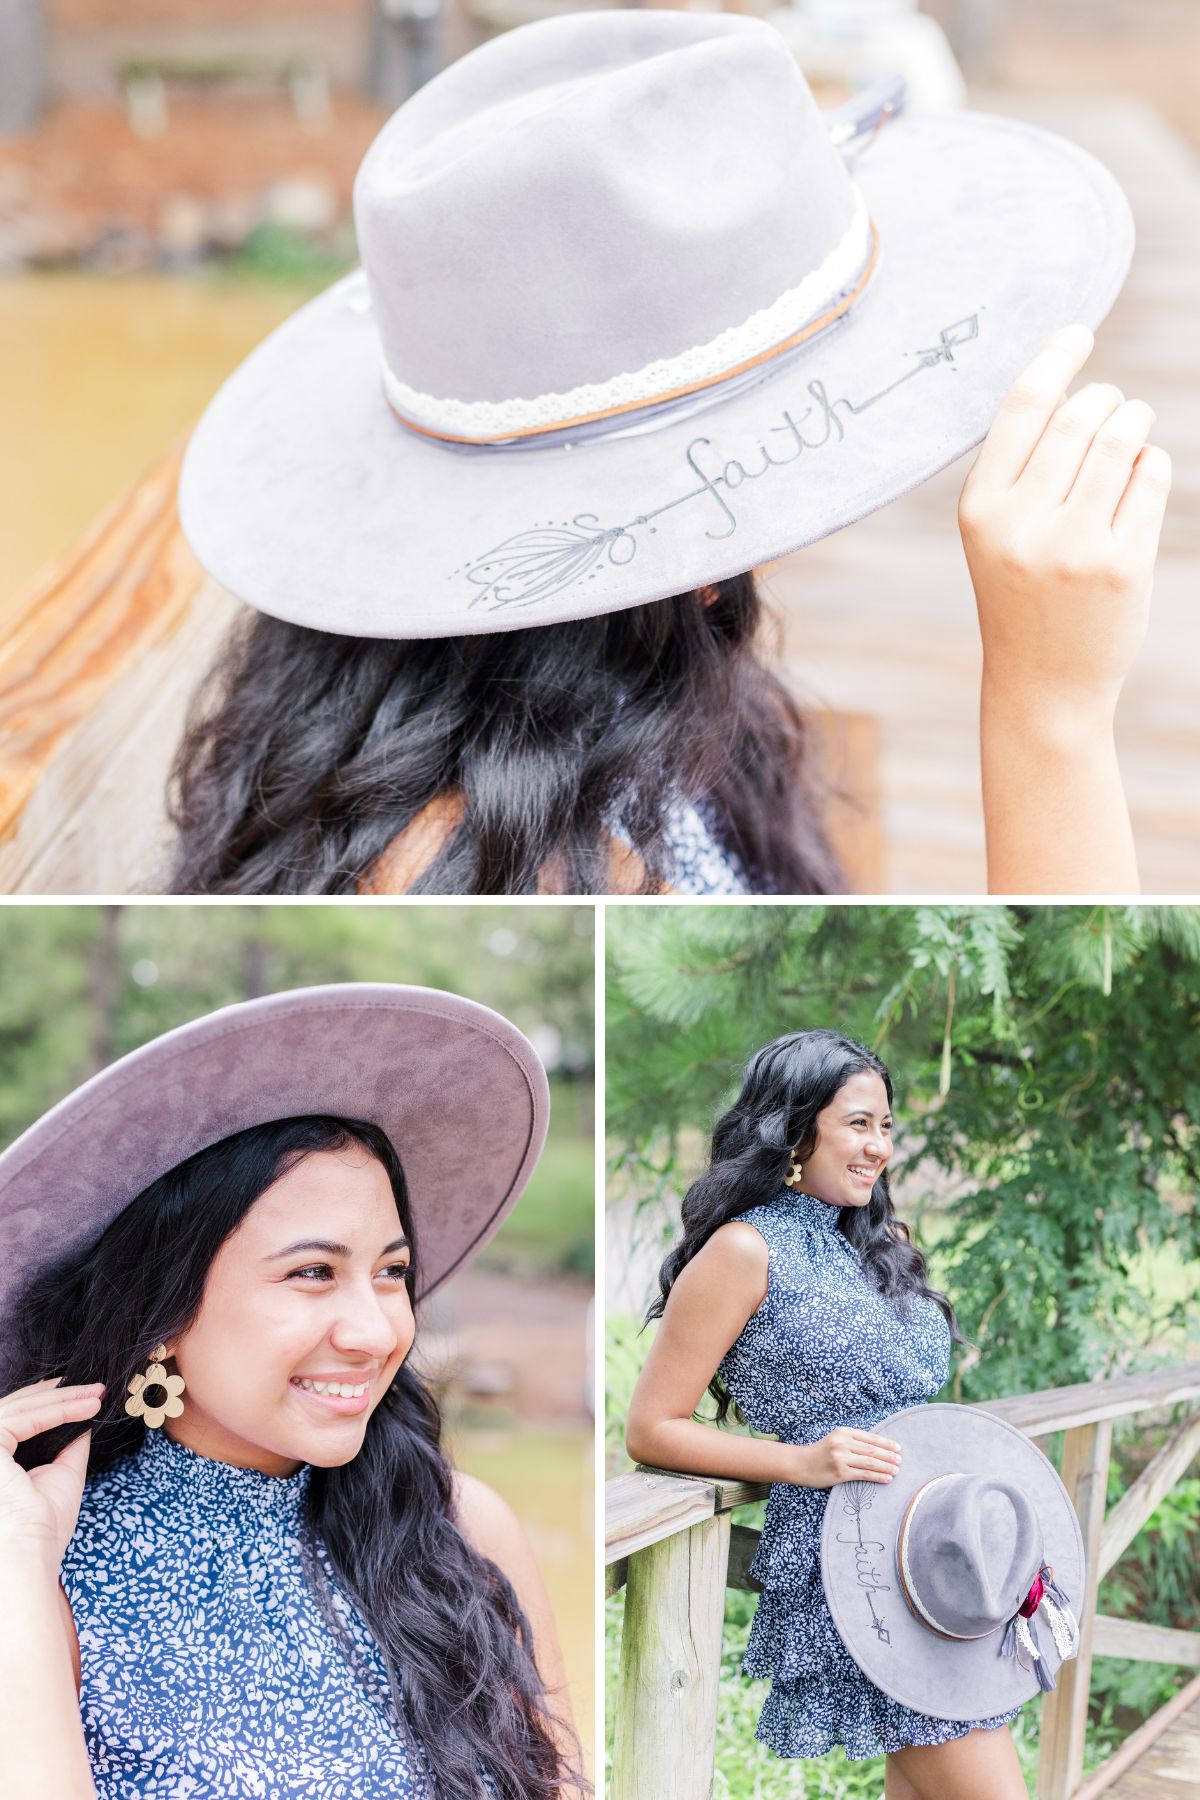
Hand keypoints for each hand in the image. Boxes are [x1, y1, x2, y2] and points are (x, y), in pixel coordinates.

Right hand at [0, 1379, 103, 1565]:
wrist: (32, 1551)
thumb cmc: (43, 1525)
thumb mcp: (62, 1472)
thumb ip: (67, 1442)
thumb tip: (83, 1416)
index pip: (18, 1418)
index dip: (50, 1401)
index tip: (86, 1395)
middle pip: (17, 1407)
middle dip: (59, 1394)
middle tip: (94, 1388)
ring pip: (21, 1408)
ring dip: (63, 1399)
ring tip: (95, 1397)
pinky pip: (22, 1419)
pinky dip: (56, 1411)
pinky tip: (84, 1409)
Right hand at [793, 1427, 901, 1486]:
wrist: (800, 1464)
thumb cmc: (820, 1452)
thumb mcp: (835, 1439)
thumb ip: (853, 1441)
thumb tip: (878, 1448)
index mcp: (843, 1432)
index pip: (870, 1437)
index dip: (886, 1443)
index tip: (898, 1448)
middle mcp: (843, 1443)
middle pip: (872, 1450)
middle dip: (889, 1456)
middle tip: (901, 1460)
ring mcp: (841, 1458)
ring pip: (870, 1462)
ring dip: (886, 1467)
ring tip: (897, 1470)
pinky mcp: (840, 1473)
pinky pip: (863, 1475)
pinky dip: (878, 1476)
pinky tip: (887, 1479)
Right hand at [958, 324, 1170, 720]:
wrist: (1042, 684)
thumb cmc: (1021, 594)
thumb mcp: (998, 532)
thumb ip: (1022, 466)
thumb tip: (1071, 386)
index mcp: (980, 509)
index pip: (1023, 409)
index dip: (1055, 360)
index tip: (1078, 335)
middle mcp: (1022, 524)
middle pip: (1080, 417)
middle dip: (1106, 400)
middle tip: (1113, 409)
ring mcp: (1073, 546)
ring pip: (1122, 439)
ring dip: (1135, 422)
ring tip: (1132, 431)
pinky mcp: (1121, 565)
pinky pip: (1150, 477)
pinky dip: (1151, 465)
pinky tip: (1139, 478)